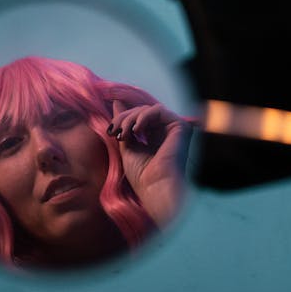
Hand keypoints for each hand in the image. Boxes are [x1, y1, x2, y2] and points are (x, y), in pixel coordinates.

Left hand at [108, 101, 191, 227]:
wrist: (155, 188)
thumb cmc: (143, 176)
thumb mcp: (127, 146)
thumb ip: (124, 125)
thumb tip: (117, 103)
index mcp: (157, 137)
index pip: (138, 118)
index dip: (123, 119)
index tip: (110, 131)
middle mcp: (167, 132)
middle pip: (142, 112)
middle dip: (124, 118)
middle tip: (114, 131)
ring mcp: (174, 129)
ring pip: (148, 109)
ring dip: (131, 118)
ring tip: (123, 134)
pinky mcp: (180, 127)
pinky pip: (158, 110)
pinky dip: (143, 116)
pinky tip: (136, 130)